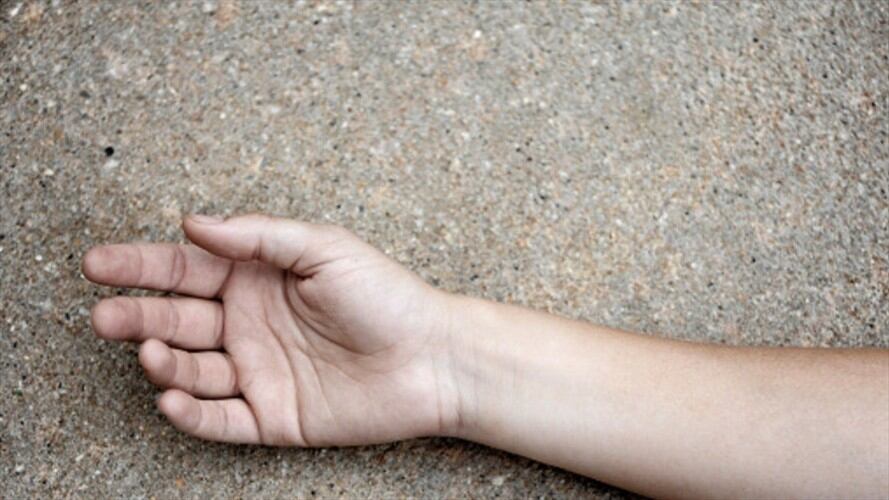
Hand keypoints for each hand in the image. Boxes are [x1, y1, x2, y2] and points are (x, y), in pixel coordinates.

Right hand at [83, 214, 460, 445]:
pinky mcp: (273, 415)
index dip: (140, 266)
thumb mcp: (324, 248)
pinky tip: (172, 397)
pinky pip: (220, 419)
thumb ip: (259, 235)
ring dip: (164, 362)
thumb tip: (195, 222)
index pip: (186, 269)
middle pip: (177, 319)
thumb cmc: (386, 296)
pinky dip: (191, 412)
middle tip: (105, 316)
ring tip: (153, 351)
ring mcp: (259, 371)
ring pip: (192, 370)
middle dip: (136, 316)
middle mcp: (250, 324)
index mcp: (257, 279)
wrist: (432, 358)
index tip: (97, 263)